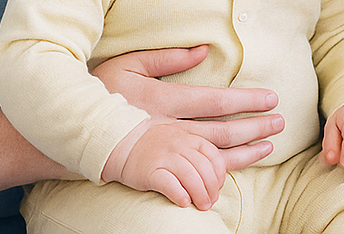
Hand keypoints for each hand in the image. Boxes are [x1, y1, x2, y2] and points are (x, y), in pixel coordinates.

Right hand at [92, 46, 281, 171]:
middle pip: (220, 131)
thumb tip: (204, 49)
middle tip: (281, 122)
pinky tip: (236, 171)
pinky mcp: (154, 171)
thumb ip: (167, 58)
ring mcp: (162, 152)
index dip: (246, 101)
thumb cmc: (99, 92)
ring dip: (243, 152)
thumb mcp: (129, 65)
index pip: (215, 101)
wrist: (68, 132)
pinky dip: (217, 174)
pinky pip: (192, 176)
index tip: (272, 98)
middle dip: (254, 127)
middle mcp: (168, 128)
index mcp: (164, 101)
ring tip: (269, 146)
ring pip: (212, 156)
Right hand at [109, 119, 225, 208]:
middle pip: (204, 169)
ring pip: (191, 177)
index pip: (214, 156)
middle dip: (211, 189)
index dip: (219, 175)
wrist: (123, 142)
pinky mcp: (150, 171)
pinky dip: (180, 195)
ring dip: (200, 195)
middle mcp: (179, 145)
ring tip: (202, 206)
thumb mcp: (180, 139)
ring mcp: (164, 157)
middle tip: (211, 202)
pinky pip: (170, 184)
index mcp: (190, 137)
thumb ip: (197, 151)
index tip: (218, 187)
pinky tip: (185, 203)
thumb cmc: (155, 146)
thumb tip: (215, 176)